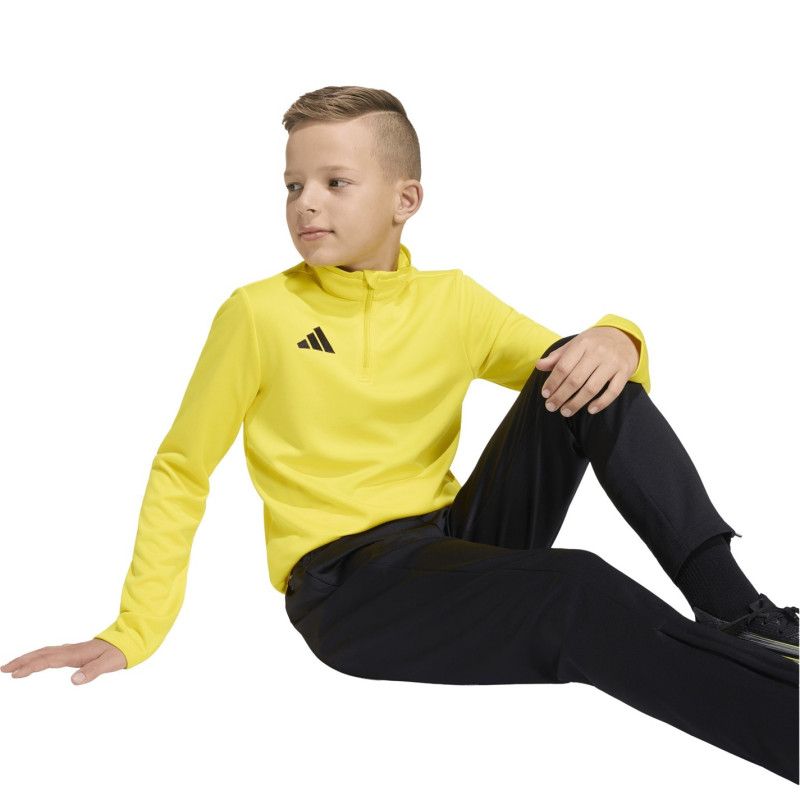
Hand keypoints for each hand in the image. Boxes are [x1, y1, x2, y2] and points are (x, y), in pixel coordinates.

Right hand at [1, 639, 126, 684]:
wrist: (128, 641)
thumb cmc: (118, 653)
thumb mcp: (109, 663)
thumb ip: (92, 671)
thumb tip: (74, 681)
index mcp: (75, 654)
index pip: (47, 660)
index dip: (30, 667)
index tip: (14, 674)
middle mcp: (70, 650)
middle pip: (41, 654)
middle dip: (21, 661)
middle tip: (3, 669)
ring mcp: (71, 651)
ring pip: (45, 652)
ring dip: (28, 658)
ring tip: (12, 667)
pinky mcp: (74, 653)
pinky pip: (51, 653)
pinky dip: (39, 657)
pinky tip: (36, 661)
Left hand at [535, 327, 638, 416]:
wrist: (625, 337)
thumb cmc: (595, 343)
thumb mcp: (575, 344)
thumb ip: (557, 356)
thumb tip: (539, 365)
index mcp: (583, 344)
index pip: (563, 367)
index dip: (552, 383)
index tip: (545, 394)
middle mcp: (598, 352)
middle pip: (575, 380)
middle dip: (560, 396)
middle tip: (551, 406)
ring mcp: (613, 363)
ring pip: (592, 388)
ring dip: (576, 403)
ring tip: (565, 411)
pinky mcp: (625, 372)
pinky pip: (613, 391)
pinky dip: (601, 403)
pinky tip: (590, 410)